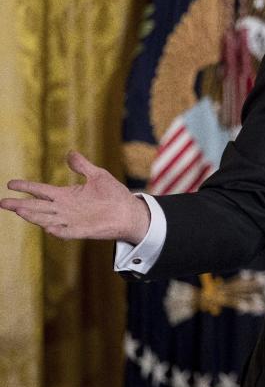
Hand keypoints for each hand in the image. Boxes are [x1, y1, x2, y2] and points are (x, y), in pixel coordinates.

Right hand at [0, 151, 149, 241]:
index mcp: (66, 196)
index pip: (41, 191)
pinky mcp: (83, 230)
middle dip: (20, 204)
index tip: (10, 183)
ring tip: (20, 210)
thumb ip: (82, 166)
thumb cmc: (113, 194)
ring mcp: (73, 221)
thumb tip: (70, 153)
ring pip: (47, 219)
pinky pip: (68, 232)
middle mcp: (65, 209)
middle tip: (3, 202)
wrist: (129, 211)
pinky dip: (58, 231)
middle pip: (37, 206)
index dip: (26, 187)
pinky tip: (49, 228)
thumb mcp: (97, 175)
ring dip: (34, 216)